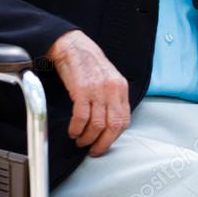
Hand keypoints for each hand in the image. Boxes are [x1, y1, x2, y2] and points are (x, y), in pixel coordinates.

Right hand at [46, 30, 130, 155]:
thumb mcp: (108, 79)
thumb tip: (109, 123)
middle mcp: (112, 89)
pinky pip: (81, 117)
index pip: (124, 120)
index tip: (105, 144)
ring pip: (97, 124)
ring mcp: (98, 89)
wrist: (73, 46)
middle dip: (102, 143)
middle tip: (93, 150)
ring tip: (80, 140)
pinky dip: (76, 128)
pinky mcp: (82, 90)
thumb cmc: (89, 64)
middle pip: (112, 126)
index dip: (114, 137)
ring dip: (87, 138)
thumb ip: (112, 98)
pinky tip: (73, 130)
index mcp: (121, 88)